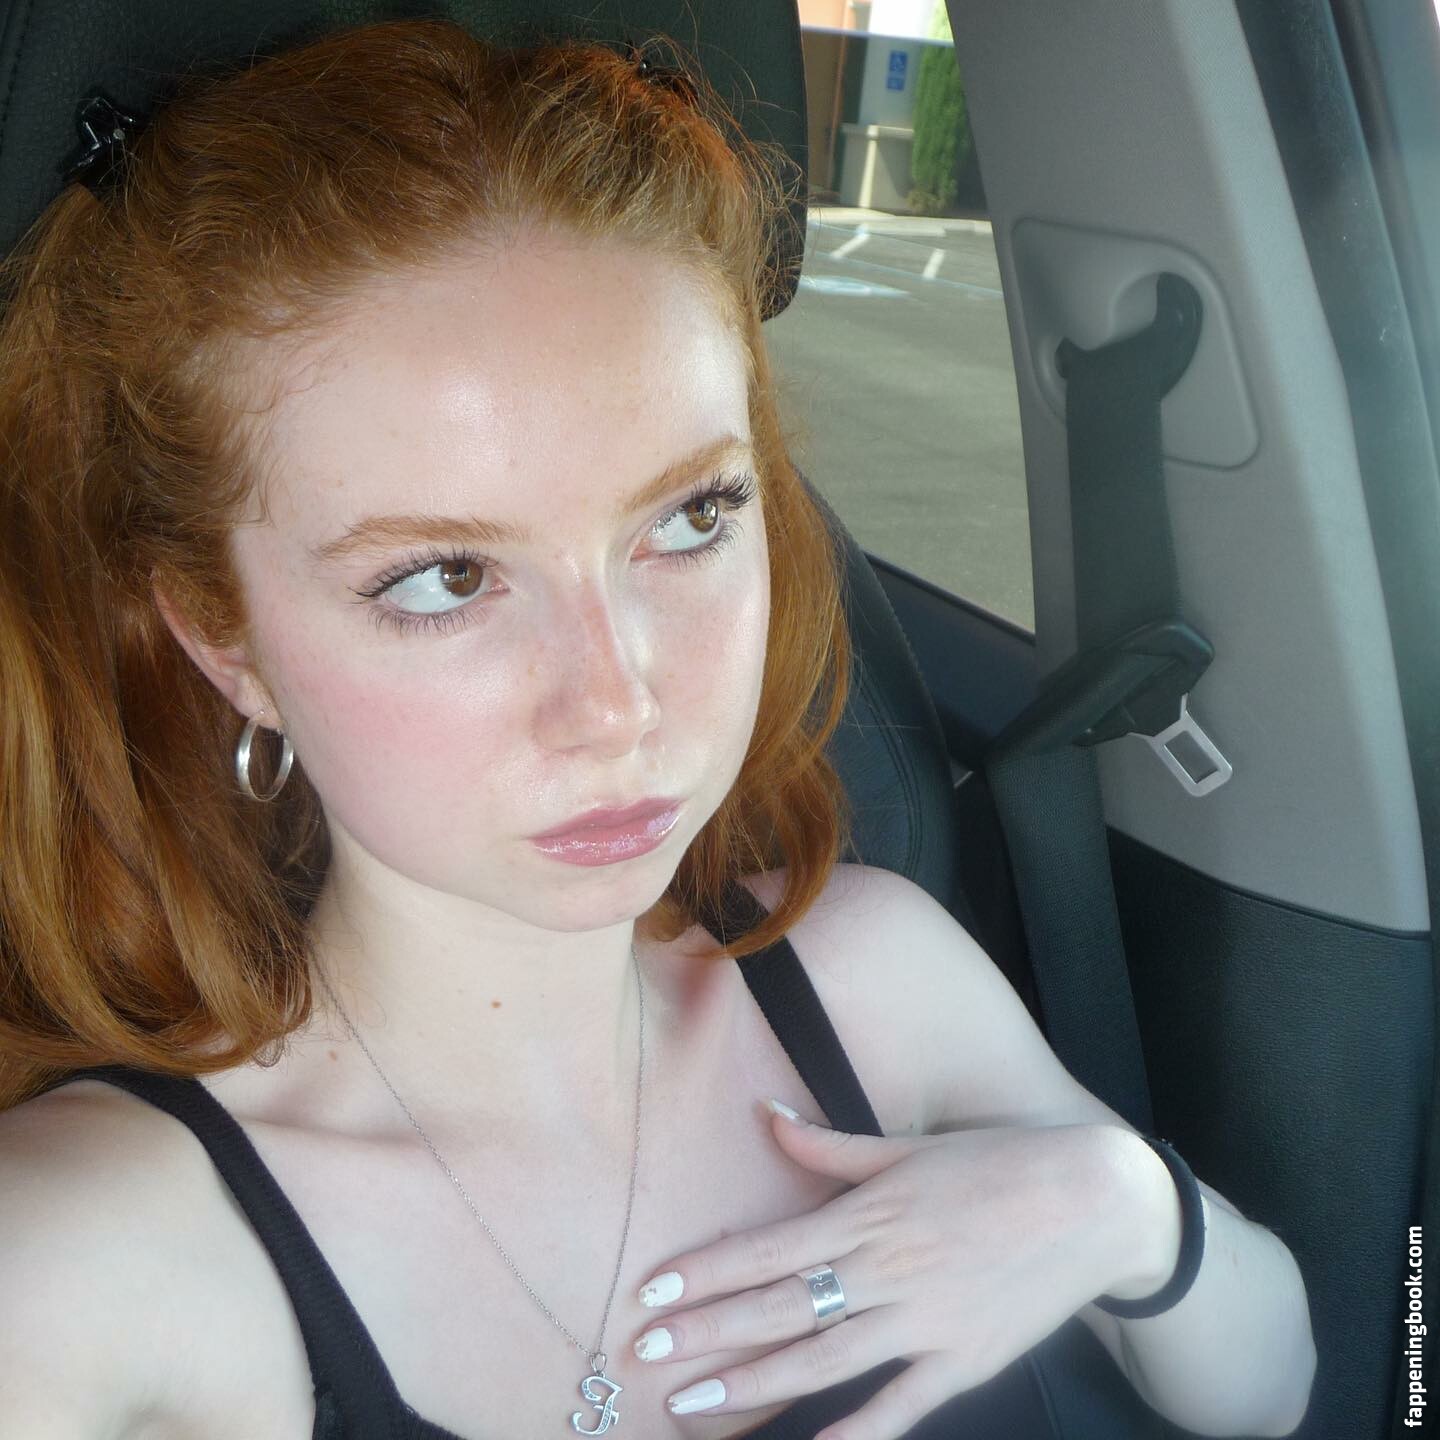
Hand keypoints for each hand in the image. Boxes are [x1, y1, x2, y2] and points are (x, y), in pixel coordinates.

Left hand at [631, 1104, 1126, 1439]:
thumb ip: (828, 1144)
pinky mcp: (961, 1362)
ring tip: (692, 1405)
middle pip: (779, 1309)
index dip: (705, 1273)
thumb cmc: (994, 1163)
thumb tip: (765, 1115)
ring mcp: (922, 1322)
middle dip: (708, 1332)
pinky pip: (899, 1407)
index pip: (766, 1250)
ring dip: (753, 1384)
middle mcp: (884, 1270)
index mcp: (866, 1215)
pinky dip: (855, 1434)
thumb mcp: (905, 1146)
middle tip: (647, 1353)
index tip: (652, 1293)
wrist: (1092, 1201)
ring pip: (821, 1360)